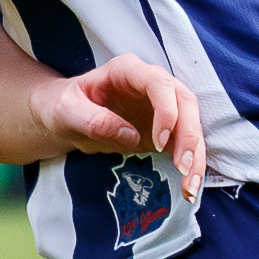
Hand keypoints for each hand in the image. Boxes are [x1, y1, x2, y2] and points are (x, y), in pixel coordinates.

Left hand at [11, 49, 201, 172]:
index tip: (158, 143)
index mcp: (128, 71)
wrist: (66, 118)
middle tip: (183, 167)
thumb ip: (94, 120)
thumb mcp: (67, 112)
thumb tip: (129, 135)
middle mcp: (152, 83)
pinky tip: (190, 187)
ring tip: (191, 187)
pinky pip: (185, 143)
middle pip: (185, 102)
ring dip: (195, 155)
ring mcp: (162, 105)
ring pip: (191, 124)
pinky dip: (191, 164)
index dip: (166, 110)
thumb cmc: (63, 107)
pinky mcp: (166, 128)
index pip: (159, 83)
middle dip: (188, 135)